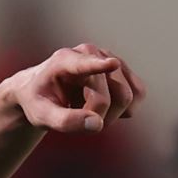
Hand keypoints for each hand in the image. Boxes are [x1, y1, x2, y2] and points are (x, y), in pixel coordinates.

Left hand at [13, 43, 145, 134]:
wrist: (42, 91)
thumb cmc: (39, 102)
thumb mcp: (41, 115)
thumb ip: (65, 121)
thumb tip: (97, 123)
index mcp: (64, 60)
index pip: (84, 64)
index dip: (100, 64)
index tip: (112, 63)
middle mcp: (91, 53)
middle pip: (113, 95)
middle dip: (100, 115)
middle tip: (77, 117)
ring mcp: (110, 58)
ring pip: (128, 96)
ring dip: (110, 114)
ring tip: (85, 108)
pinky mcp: (123, 70)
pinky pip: (138, 94)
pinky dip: (122, 110)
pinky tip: (101, 106)